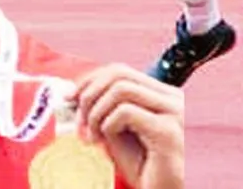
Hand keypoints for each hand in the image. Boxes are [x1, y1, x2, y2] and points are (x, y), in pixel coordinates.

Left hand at [72, 64, 183, 188]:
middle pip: (120, 74)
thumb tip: (75, 96)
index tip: (70, 97)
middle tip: (78, 123)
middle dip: (89, 94)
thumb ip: (105, 114)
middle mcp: (172, 98)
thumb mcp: (121, 136)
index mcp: (162, 96)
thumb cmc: (146, 172)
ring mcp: (173, 113)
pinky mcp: (166, 132)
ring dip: (95, 112)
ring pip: (121, 89)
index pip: (121, 71)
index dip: (91, 80)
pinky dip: (107, 125)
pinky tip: (105, 142)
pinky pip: (125, 112)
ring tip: (91, 137)